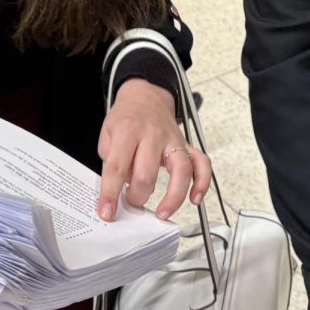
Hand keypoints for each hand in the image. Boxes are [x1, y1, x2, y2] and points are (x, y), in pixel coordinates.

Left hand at [96, 78, 211, 221]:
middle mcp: (152, 136)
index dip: (110, 193)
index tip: (107, 212)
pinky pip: (202, 164)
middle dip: (137, 197)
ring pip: (181, 171)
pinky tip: (195, 198)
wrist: (145, 96)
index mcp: (128, 131)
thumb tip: (116, 191)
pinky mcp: (186, 145)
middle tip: (131, 203)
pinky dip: (202, 183)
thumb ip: (109, 160)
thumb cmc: (126, 118)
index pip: (117, 167)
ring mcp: (172, 140)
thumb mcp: (107, 134)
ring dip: (173, 198)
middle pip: (147, 174)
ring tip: (162, 213)